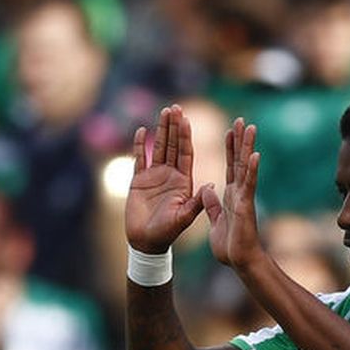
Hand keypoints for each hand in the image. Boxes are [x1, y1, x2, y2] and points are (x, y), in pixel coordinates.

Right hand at [125, 105, 204, 254]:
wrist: (146, 242)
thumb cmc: (167, 233)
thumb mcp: (185, 218)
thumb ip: (197, 202)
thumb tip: (210, 184)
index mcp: (184, 181)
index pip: (185, 153)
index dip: (185, 136)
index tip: (186, 119)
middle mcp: (170, 175)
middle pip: (172, 145)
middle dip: (174, 126)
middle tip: (175, 107)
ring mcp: (154, 176)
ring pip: (158, 148)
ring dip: (161, 130)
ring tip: (164, 111)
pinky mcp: (139, 181)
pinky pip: (139, 158)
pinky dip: (140, 145)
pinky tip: (142, 130)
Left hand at [201, 118, 265, 268]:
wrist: (239, 261)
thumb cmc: (229, 245)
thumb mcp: (215, 221)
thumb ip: (212, 205)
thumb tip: (209, 189)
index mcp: (231, 195)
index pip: (230, 167)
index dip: (230, 149)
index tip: (230, 131)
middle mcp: (239, 192)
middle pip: (239, 161)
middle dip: (239, 140)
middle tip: (241, 120)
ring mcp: (243, 197)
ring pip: (245, 167)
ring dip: (247, 147)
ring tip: (250, 127)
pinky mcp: (245, 206)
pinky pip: (248, 185)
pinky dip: (251, 170)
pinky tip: (254, 154)